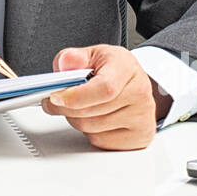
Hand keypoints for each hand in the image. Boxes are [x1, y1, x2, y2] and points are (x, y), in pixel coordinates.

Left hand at [40, 45, 170, 150]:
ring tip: (77, 106)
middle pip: (92, 112)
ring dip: (76, 120)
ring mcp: (142, 117)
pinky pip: (100, 142)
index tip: (56, 97)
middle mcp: (139, 93)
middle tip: (54, 102)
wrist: (134, 81)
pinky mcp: (139, 137)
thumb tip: (65, 65)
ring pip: (92, 129)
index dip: (76, 96)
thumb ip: (73, 57)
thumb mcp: (92, 54)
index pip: (104, 88)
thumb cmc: (113, 68)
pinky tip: (94, 117)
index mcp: (126, 68)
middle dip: (65, 109)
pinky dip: (89, 132)